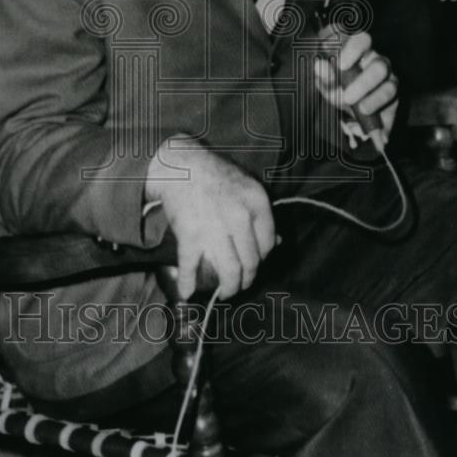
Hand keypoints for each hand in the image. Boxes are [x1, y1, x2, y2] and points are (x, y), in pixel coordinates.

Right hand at [146, 135, 275, 299]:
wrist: (179, 163)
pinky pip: (191, 267)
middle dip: (246, 280)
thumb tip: (278, 243)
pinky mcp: (191, 235)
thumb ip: (260, 213)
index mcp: (257, 202)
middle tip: (239, 285)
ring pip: (230, 272)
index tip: (253, 265)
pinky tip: (188, 292)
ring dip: (228, 290)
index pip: (268, 244)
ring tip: (224, 294)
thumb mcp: (246, 186)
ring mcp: (216, 227)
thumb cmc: (214, 174)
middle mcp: (240, 216)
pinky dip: (188, 284)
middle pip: (251, 262)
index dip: (262, 260)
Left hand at [313, 27, 398, 141]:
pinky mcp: (395, 97)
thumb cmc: (338, 88)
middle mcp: (377, 62)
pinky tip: (367, 115)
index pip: (362, 40)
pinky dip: (379, 110)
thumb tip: (320, 65)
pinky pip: (392, 102)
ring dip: (373, 99)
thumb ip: (324, 75)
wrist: (348, 111)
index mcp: (359, 52)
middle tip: (347, 96)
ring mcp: (389, 79)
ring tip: (359, 108)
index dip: (354, 49)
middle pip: (380, 66)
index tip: (341, 65)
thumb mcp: (327, 84)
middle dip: (363, 83)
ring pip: (390, 84)